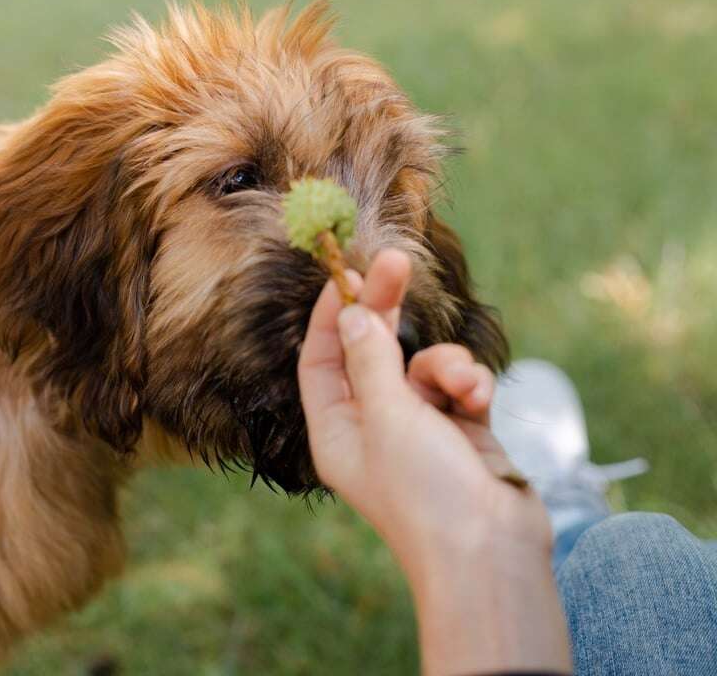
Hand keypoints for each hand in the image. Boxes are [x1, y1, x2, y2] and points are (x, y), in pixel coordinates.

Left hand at [297, 249, 569, 674]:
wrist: (492, 554)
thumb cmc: (425, 493)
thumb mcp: (388, 416)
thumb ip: (371, 360)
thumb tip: (353, 316)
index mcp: (335, 429)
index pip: (321, 358)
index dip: (333, 314)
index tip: (349, 272)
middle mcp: (371, 427)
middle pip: (370, 351)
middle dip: (386, 309)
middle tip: (398, 260)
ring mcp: (418, 429)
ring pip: (424, 365)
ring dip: (446, 364)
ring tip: (461, 389)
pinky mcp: (461, 432)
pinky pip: (458, 386)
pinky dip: (470, 386)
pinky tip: (481, 401)